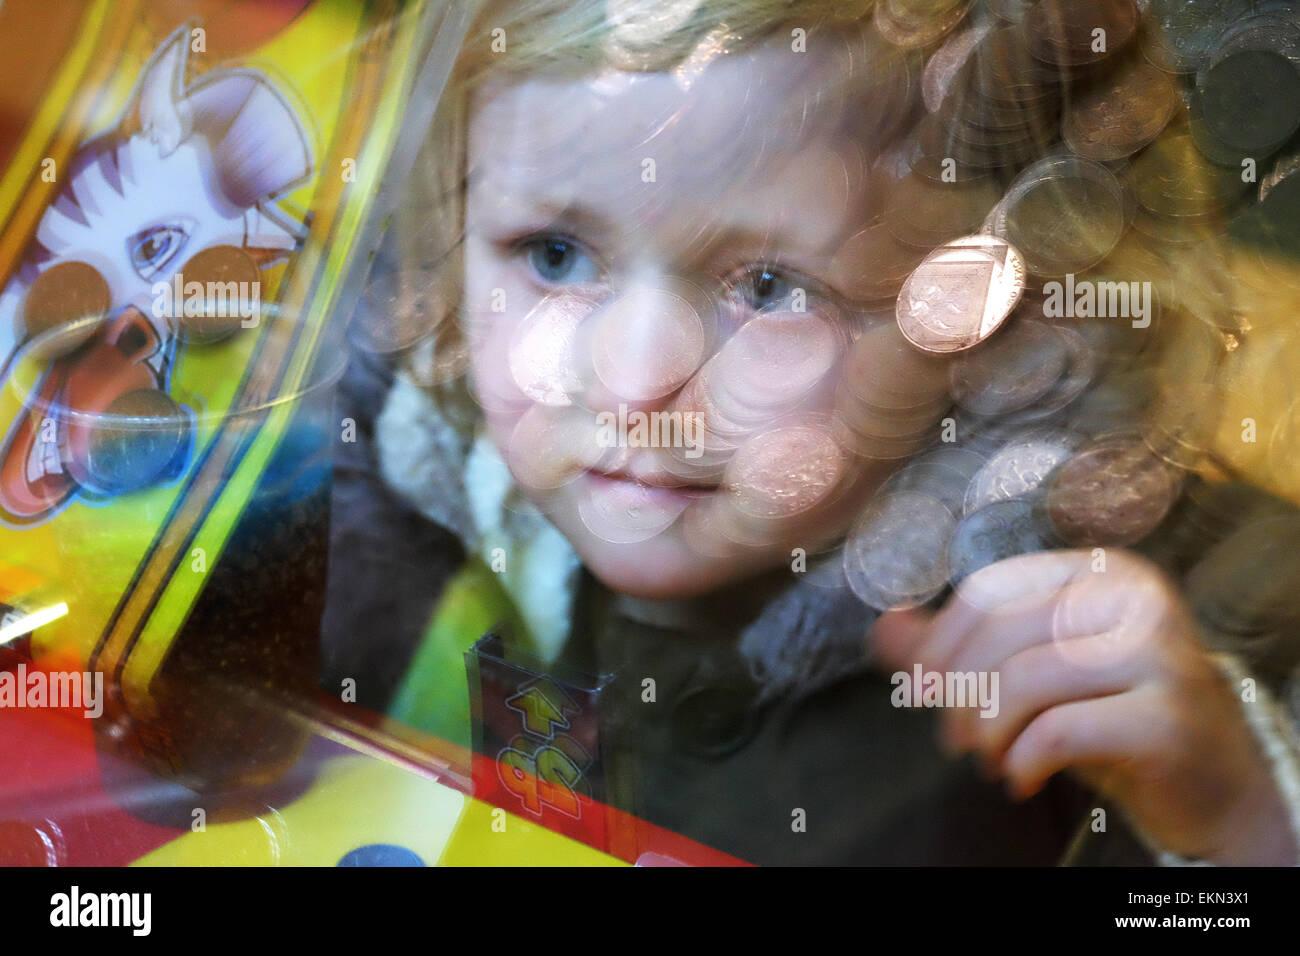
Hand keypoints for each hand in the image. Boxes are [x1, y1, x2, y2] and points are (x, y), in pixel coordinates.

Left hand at [870, 549, 1297, 865]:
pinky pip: (1059, 731)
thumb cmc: (1111, 713)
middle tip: (954, 739)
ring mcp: (1159, 653)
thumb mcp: (1033, 670)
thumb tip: (882, 627)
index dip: (940, 644)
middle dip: (958, 693)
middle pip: (1001, 633)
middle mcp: (1134, 598)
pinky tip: (1019, 779)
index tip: (920, 691)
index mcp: (1098, 572)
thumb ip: (958, 646)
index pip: (989, 590)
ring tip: (989, 759)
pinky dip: (1021, 760)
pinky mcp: (1168, 716)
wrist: (1211, 779)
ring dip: (987, 731)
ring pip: (1025, 680)